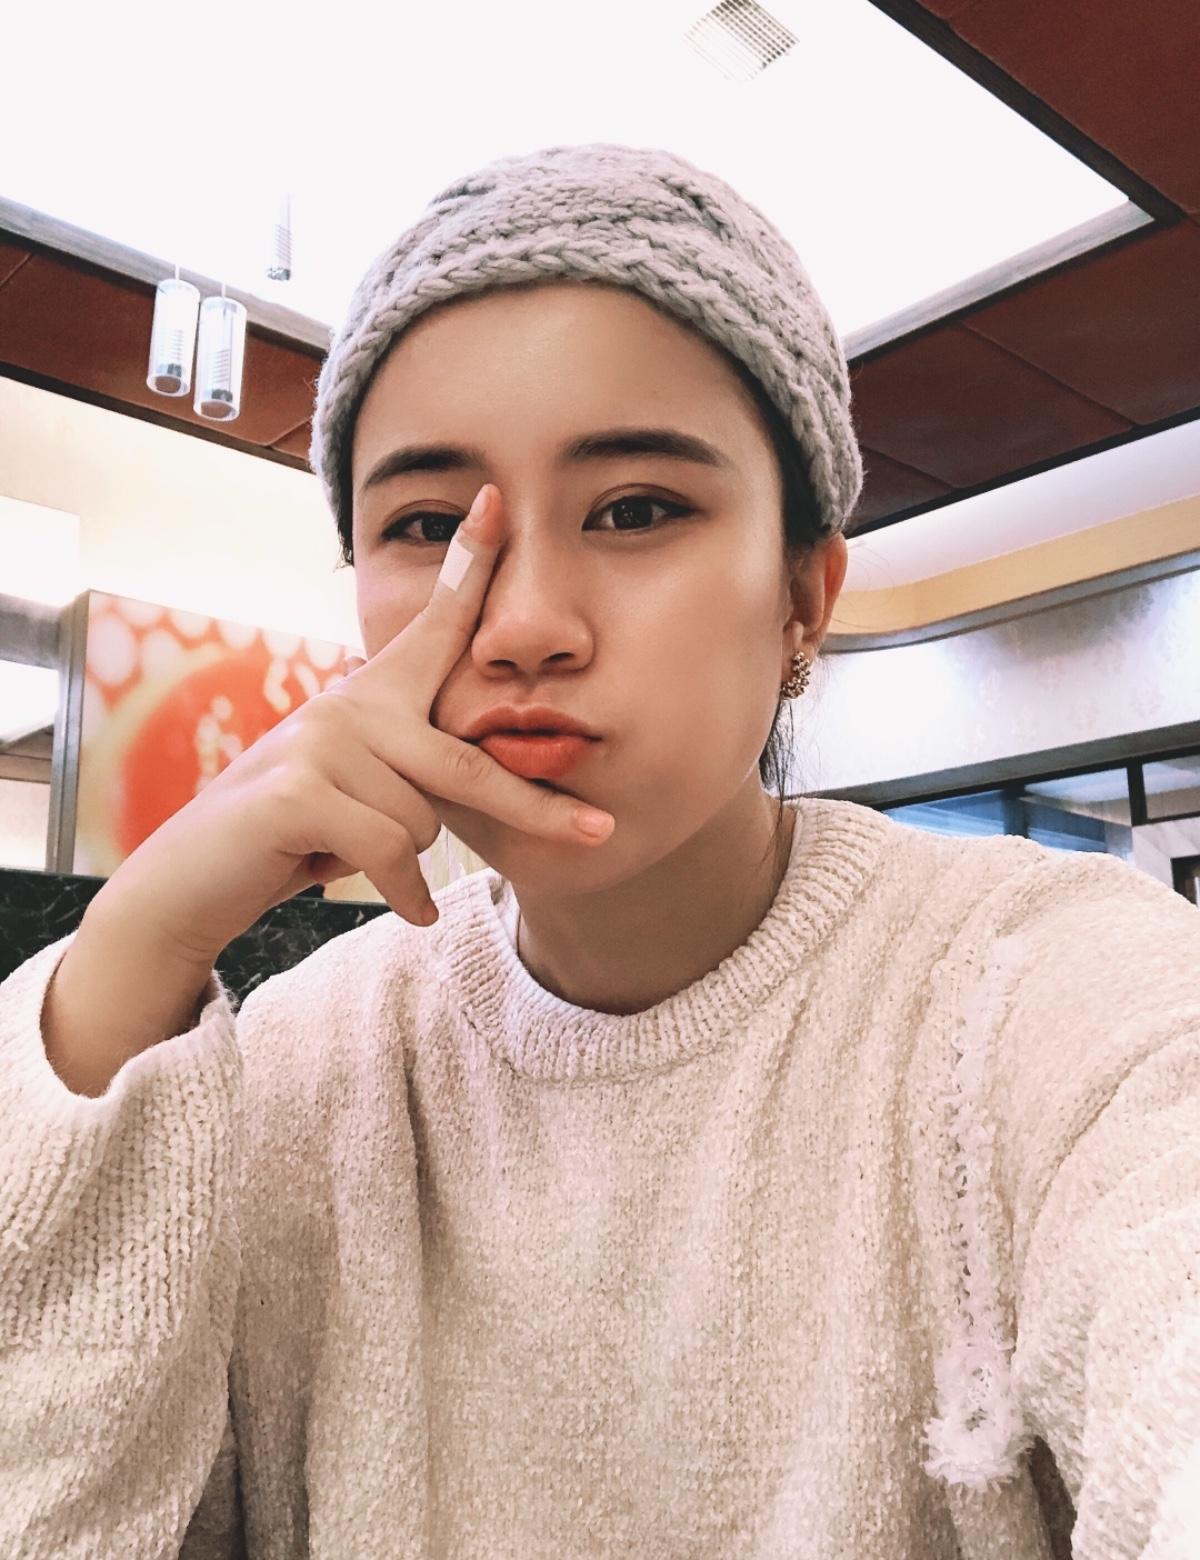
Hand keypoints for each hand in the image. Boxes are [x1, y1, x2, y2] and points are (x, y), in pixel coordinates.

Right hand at [90, 484, 613, 962]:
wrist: (194, 881)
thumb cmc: (293, 838)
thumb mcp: (362, 792)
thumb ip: (415, 770)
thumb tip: (505, 780)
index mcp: (370, 695)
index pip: (432, 625)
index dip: (468, 565)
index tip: (498, 502)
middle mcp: (348, 704)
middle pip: (467, 761)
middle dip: (536, 808)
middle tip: (598, 832)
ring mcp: (321, 742)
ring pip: (425, 819)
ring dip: (406, 862)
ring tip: (352, 857)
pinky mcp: (301, 791)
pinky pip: (392, 850)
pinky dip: (403, 891)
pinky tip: (405, 906)